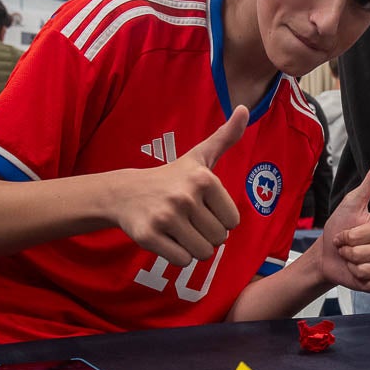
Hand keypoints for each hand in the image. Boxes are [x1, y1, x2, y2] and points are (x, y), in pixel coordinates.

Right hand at [114, 106, 247, 264]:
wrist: (125, 193)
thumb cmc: (171, 178)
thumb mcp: (200, 156)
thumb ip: (225, 137)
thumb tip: (244, 109)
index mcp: (203, 179)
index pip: (232, 222)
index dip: (220, 219)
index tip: (202, 207)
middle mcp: (185, 197)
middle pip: (218, 239)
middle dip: (207, 235)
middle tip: (189, 220)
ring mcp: (166, 217)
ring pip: (202, 253)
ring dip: (194, 247)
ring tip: (179, 230)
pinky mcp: (149, 236)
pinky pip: (182, 261)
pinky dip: (178, 256)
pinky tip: (167, 239)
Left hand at [317, 153, 369, 293]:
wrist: (328, 256)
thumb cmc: (339, 227)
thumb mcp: (352, 202)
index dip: (351, 236)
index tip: (345, 233)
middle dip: (350, 252)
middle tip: (347, 248)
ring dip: (354, 266)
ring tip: (351, 260)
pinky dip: (363, 282)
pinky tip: (360, 275)